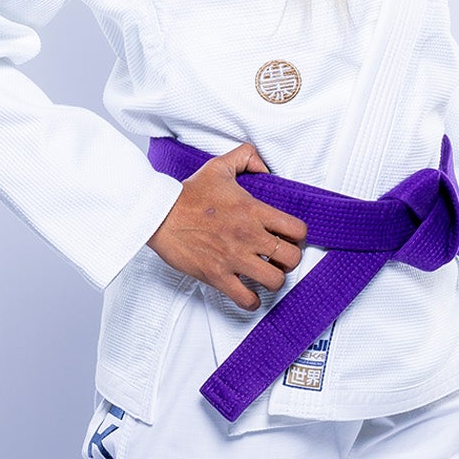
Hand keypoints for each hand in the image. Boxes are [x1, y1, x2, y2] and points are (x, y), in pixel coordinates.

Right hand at [147, 142, 307, 310]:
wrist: (160, 215)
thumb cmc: (188, 194)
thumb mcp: (220, 166)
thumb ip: (247, 157)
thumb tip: (265, 167)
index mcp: (253, 211)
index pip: (296, 230)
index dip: (298, 236)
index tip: (289, 238)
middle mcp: (248, 236)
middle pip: (291, 258)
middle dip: (289, 261)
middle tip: (279, 259)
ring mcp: (233, 258)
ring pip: (274, 280)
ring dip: (273, 280)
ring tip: (265, 275)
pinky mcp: (217, 276)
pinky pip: (246, 299)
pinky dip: (251, 300)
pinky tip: (248, 293)